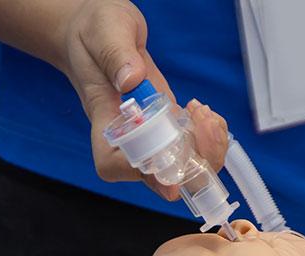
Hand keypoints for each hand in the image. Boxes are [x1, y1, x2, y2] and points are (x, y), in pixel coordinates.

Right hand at [60, 0, 228, 199]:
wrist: (103, 30)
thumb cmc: (95, 30)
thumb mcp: (104, 31)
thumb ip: (117, 55)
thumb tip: (133, 80)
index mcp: (105, 120)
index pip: (113, 164)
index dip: (138, 171)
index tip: (162, 161)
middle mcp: (129, 136)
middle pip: (158, 176)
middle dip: (189, 165)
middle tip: (201, 124)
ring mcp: (152, 132)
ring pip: (181, 167)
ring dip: (205, 149)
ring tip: (204, 114)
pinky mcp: (169, 124)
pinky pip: (193, 146)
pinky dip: (208, 136)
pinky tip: (204, 112)